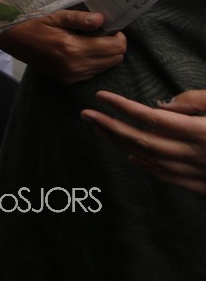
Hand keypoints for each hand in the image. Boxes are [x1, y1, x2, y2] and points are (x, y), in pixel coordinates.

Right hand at [0, 10, 125, 84]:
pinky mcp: (67, 80)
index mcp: (73, 48)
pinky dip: (93, 61)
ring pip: (106, 67)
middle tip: (100, 32)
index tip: (108, 26)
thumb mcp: (54, 15)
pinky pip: (93, 72)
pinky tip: (80, 50)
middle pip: (115, 59)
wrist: (10, 39)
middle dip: (113, 45)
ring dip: (104, 54)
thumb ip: (80, 18)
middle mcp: (75, 66)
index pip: (116, 47)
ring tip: (89, 41)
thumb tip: (102, 19)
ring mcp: (71, 76)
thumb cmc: (32, 23)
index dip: (118, 35)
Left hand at [82, 90, 205, 193]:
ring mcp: (198, 171)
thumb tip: (163, 104)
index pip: (152, 118)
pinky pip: (169, 177)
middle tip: (87, 114)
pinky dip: (147, 167)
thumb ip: (198, 100)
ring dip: (123, 145)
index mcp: (201, 132)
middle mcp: (195, 154)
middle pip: (144, 140)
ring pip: (152, 160)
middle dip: (111, 126)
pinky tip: (131, 156)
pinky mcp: (204, 184)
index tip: (101, 96)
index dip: (123, 106)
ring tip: (101, 130)